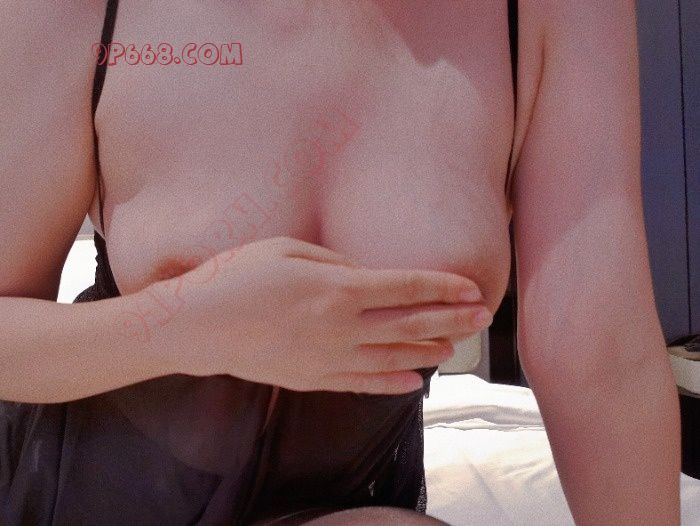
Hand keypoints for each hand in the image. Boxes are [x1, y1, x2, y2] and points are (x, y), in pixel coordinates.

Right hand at [168, 236, 490, 393]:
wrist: (195, 326)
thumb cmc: (236, 277)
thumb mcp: (286, 249)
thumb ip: (334, 262)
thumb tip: (365, 275)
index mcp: (336, 288)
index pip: (405, 286)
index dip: (443, 286)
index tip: (471, 287)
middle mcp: (341, 327)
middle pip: (409, 323)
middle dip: (450, 319)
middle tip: (481, 318)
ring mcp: (328, 358)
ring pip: (392, 357)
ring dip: (428, 351)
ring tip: (454, 347)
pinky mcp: (313, 379)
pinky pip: (363, 383)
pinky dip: (393, 383)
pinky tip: (414, 381)